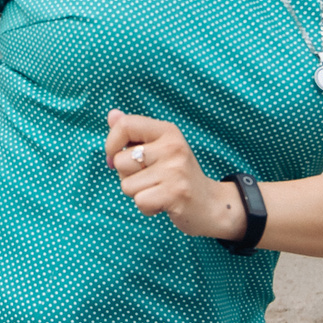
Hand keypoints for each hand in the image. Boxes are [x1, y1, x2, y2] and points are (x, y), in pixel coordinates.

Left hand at [105, 109, 240, 240]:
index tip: (115, 156)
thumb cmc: (177, 175)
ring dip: (137, 193)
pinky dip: (147, 208)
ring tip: (158, 190)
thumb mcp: (160, 147)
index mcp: (168, 131)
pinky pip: (139, 201)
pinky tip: (162, 203)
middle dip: (126, 176)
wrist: (210, 204)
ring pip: (127, 185)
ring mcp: (175, 170)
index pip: (125, 125)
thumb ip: (134, 132)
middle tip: (150, 178)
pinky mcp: (175, 193)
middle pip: (120, 161)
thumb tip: (112, 115)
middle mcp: (172, 146)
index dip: (111, 143)